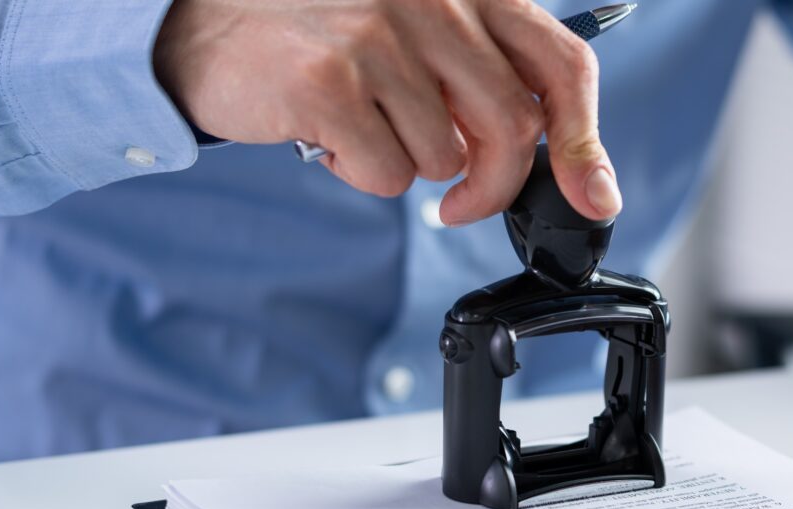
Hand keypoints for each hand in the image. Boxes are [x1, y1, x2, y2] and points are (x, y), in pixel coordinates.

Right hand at [153, 0, 621, 224]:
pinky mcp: (329, 82)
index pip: (563, 62)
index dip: (585, 140)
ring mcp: (379, 36)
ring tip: (362, 126)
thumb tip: (560, 159)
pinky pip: (388, 174)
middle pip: (512, 126)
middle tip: (460, 202)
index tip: (593, 195)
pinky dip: (362, 173)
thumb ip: (480, 73)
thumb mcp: (415, 28)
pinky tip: (328, 134)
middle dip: (493, 183)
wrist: (199, 22)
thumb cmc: (319, 32)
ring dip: (408, 166)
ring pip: (445, 157)